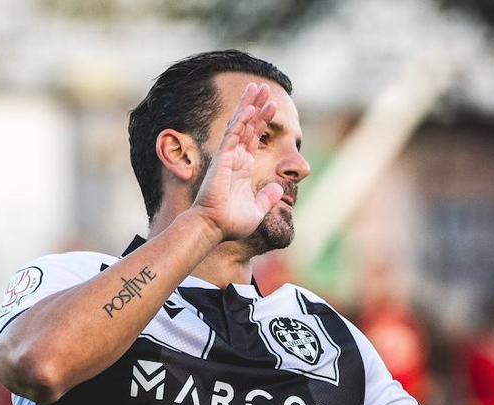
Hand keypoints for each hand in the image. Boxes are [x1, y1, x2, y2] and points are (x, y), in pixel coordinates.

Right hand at [190, 83, 285, 240]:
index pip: (254, 138)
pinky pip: (234, 137)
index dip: (262, 121)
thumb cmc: (232, 222)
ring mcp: (228, 157)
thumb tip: (278, 189)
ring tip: (258, 87)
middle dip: (256, 106)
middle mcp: (235, 158)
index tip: (272, 106)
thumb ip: (267, 198)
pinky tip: (250, 108)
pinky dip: (242, 122)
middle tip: (264, 88)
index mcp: (242, 167)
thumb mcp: (257, 210)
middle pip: (247, 126)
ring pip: (240, 125)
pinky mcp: (223, 160)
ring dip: (250, 106)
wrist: (215, 228)